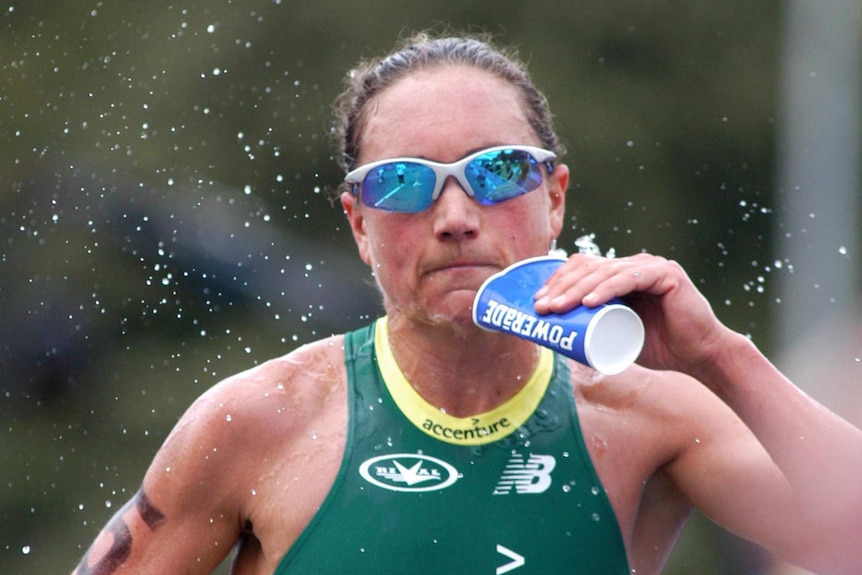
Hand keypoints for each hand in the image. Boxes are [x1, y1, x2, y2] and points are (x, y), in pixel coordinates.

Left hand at [533, 253, 730, 373]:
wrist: (698, 356)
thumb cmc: (657, 347)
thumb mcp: (616, 334)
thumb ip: (594, 328)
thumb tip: (555, 336)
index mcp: (620, 274)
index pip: (582, 268)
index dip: (557, 280)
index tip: (538, 301)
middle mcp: (634, 264)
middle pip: (589, 267)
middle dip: (561, 286)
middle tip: (542, 307)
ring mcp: (651, 266)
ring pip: (605, 272)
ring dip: (576, 289)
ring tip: (558, 307)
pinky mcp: (667, 275)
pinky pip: (630, 279)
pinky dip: (607, 289)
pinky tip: (589, 301)